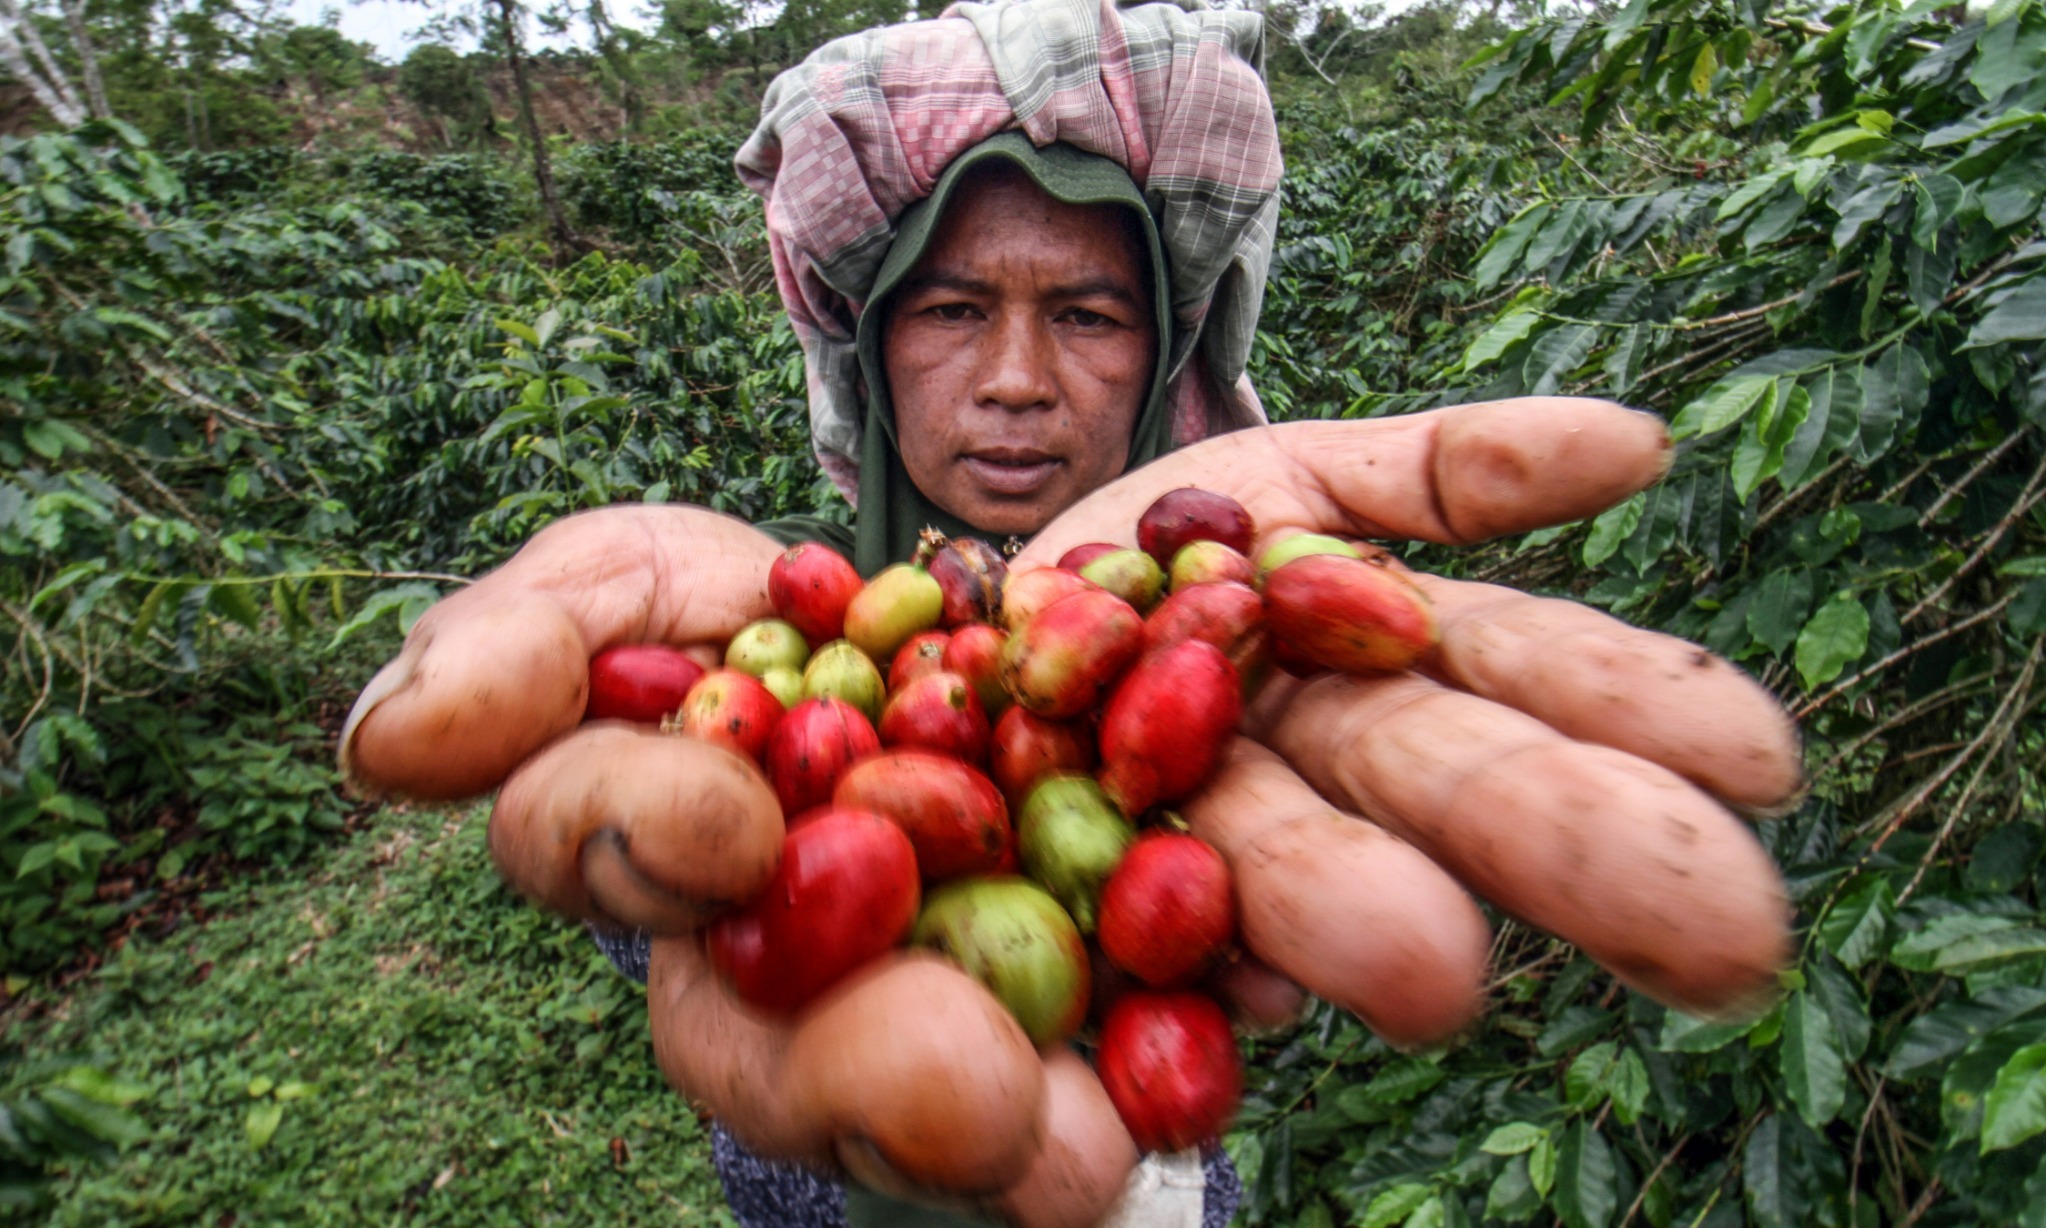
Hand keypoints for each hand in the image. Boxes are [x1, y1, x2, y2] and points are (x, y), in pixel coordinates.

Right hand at [339, 503, 1141, 1220]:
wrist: (963, 647)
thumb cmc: (756, 621)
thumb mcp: (634, 582)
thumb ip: (524, 643)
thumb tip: (383, 738)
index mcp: (652, 860)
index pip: (609, 862)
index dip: (641, 840)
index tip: (721, 818)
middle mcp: (771, 974)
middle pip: (781, 1055)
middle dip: (854, 1072)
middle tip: (949, 1081)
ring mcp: (917, 1005)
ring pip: (941, 1107)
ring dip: (1011, 1135)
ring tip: (1078, 1150)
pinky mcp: (1069, 1015)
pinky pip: (1106, 1071)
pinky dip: (1149, 1084)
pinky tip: (1189, 1092)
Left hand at [1019, 396, 1798, 1027]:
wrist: (939, 630)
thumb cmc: (1142, 555)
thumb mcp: (1288, 481)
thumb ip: (1445, 470)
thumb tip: (1645, 445)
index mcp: (1369, 672)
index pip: (1518, 683)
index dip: (1632, 714)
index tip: (1764, 759)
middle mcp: (1299, 773)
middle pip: (1431, 796)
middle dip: (1559, 846)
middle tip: (1720, 924)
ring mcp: (1182, 842)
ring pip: (1281, 873)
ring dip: (1359, 918)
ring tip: (1433, 970)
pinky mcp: (1068, 907)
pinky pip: (1115, 945)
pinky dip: (1173, 990)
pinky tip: (1232, 1009)